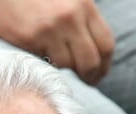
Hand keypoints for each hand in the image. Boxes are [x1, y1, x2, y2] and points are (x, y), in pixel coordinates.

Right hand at [0, 0, 114, 84]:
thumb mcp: (65, 1)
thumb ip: (79, 20)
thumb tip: (88, 48)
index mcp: (84, 5)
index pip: (105, 43)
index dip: (103, 65)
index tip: (98, 74)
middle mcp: (71, 16)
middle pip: (90, 59)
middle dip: (89, 75)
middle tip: (84, 82)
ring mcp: (51, 29)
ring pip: (67, 65)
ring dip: (64, 72)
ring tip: (59, 73)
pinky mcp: (31, 39)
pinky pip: (46, 64)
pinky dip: (46, 68)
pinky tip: (42, 65)